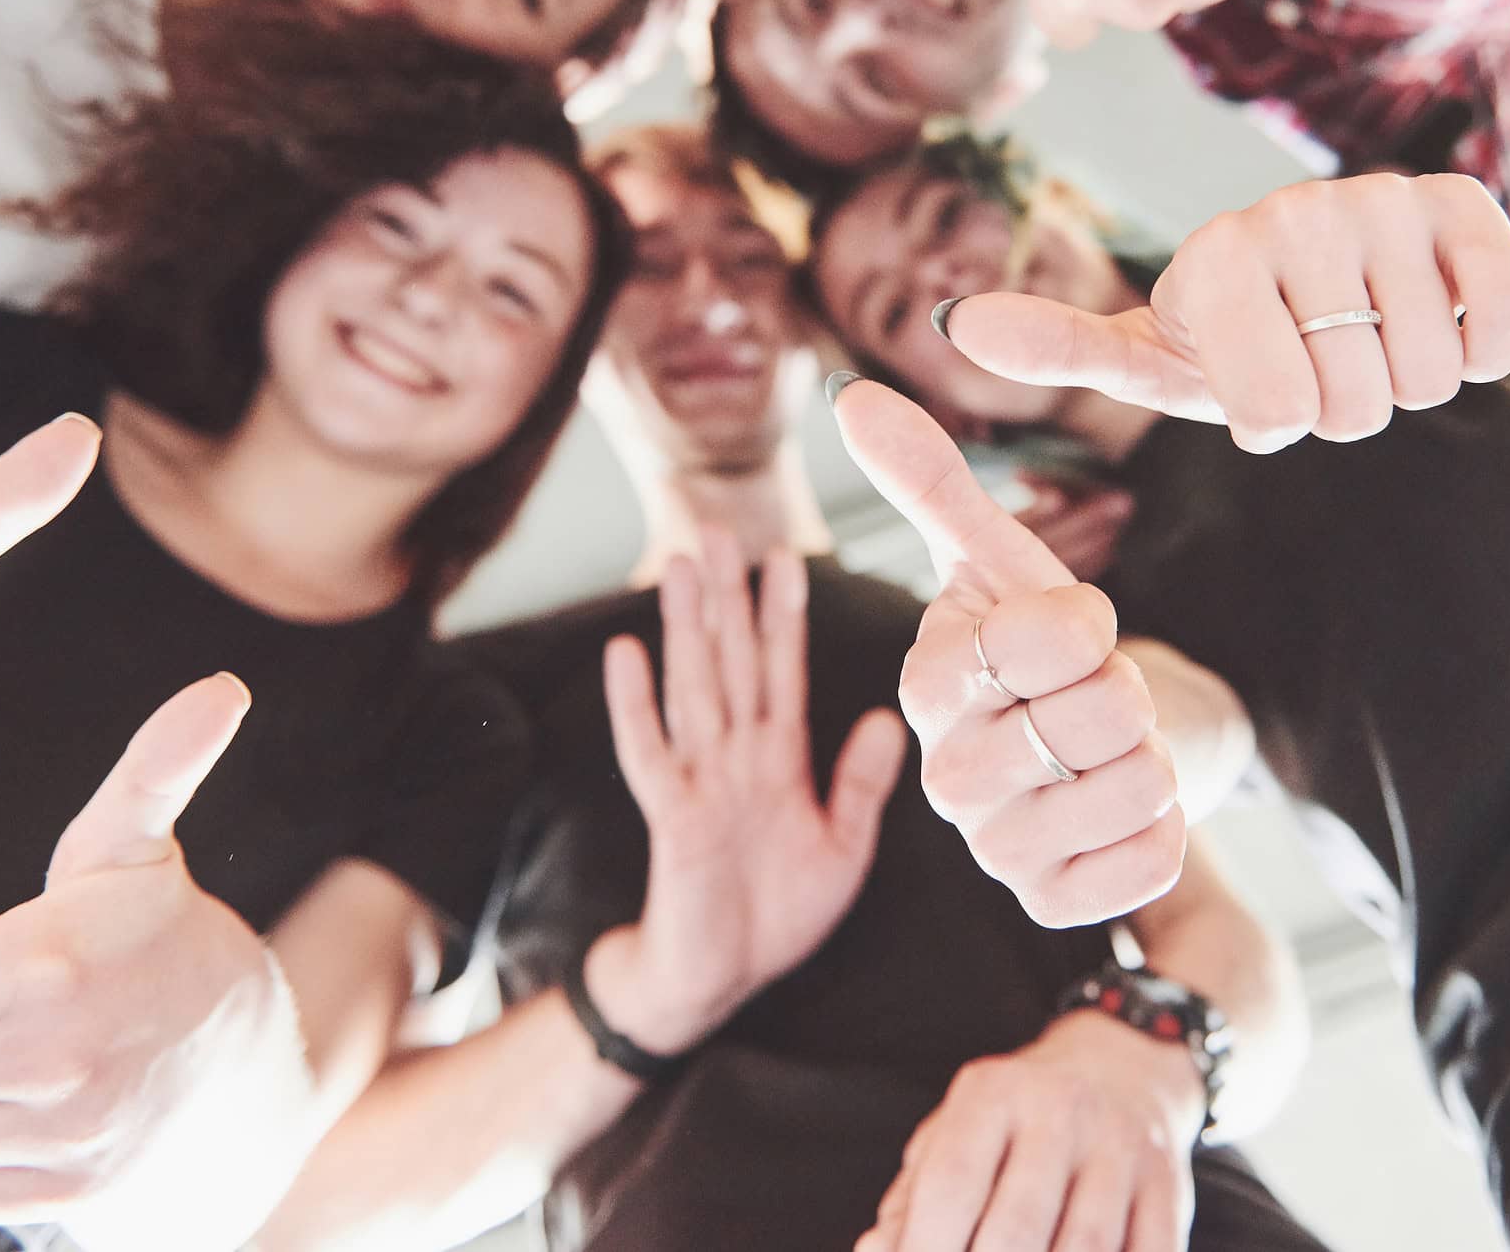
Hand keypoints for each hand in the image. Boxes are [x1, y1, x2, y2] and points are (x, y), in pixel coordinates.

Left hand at [0, 675, 312, 1250]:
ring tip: (0, 1060)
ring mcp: (62, 1134)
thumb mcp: (137, 851)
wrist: (254, 1071)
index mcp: (46, 962)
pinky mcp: (66, 1195)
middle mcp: (51, 1056)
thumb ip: (155, 767)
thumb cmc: (162, 941)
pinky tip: (23, 1114)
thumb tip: (224, 686)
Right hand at [585, 534, 906, 1054]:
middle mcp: (735, 758)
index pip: (781, 671)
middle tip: (717, 527)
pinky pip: (651, 753)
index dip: (783, 616)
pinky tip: (626, 651)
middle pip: (731, 662)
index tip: (785, 557)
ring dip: (686, 629)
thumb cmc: (777, 916)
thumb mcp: (841, 847)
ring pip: (693, 689)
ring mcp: (700, 784)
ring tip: (680, 568)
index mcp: (777, 760)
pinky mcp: (674, 819)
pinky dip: (636, 705)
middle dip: (727, 597)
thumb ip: (858, 784)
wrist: (720, 982)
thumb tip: (883, 718)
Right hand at [831, 378, 1181, 927]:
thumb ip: (930, 478)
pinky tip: (1117, 810)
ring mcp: (994, 850)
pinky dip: (1163, 827)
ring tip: (1105, 755)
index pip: (1049, 636)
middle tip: (1094, 699)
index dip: (1088, 622)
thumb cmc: (1043, 646)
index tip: (1070, 631)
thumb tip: (853, 397)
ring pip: (1133, 788)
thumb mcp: (1001, 557)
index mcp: (927, 684)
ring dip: (1149, 760)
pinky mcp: (1050, 904)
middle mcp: (944, 776)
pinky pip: (1150, 860)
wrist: (1093, 747)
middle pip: (1100, 716)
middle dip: (1126, 694)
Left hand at [859, 1011, 1204, 1251]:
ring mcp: (1123, 1148)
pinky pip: (1149, 1250)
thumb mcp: (955, 1134)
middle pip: (1018, 1227)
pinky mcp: (1170, 1186)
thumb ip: (912, 1200)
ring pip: (1086, 1247)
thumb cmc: (1014, 1122)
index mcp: (994, 1093)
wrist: (1122, 1068)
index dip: (926, 1247)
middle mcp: (1063, 1110)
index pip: (953, 1182)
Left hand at [938, 173, 1509, 450]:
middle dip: (1342, 411)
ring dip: (1406, 383)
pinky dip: (1484, 348)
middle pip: (1356, 406)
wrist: (1328, 286)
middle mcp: (1298, 211)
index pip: (1278, 413)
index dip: (1277, 424)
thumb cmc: (1231, 339)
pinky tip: (1437, 318)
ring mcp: (1384, 203)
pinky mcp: (1465, 206)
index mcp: (1218, 254)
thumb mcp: (1148, 355)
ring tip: (1366, 338)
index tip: (1256, 388)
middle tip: (1317, 364)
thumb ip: (1063, 346)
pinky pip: (1504, 319)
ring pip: (1429, 375)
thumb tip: (957, 328)